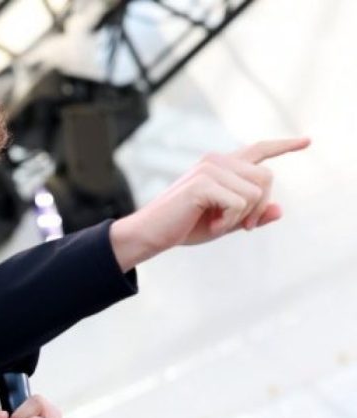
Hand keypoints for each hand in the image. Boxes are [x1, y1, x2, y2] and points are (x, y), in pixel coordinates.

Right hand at [110, 137, 310, 270]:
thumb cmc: (183, 227)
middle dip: (259, 208)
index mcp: (221, 166)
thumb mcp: (224, 224)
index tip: (307, 141)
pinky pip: (239, 203)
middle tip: (240, 228)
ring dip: (243, 217)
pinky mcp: (203, 182)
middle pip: (266, 179)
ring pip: (256, 192)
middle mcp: (216, 160)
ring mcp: (209, 168)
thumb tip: (280, 210)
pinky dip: (229, 221)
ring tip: (218, 225)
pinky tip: (211, 225)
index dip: (284, 146)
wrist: (150, 234)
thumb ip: (251, 215)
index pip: (259, 150)